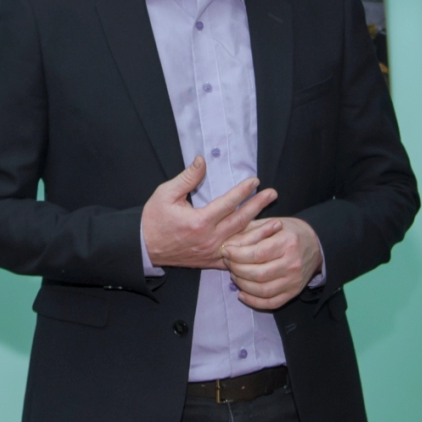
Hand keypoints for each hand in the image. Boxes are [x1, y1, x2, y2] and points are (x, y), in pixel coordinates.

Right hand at [141, 156, 275, 269]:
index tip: (255, 180)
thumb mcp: (166, 193)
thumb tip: (202, 160)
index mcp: (199, 221)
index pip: (228, 203)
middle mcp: (209, 238)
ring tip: (277, 223)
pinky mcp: (210, 261)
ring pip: (241, 242)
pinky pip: (234, 257)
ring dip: (260, 231)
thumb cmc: (154, 219)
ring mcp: (211, 252)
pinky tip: (260, 245)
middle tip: (273, 194)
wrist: (144, 247)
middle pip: (240, 220)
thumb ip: (187, 177)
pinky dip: (248, 251)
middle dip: (258, 206)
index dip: (243, 191)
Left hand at [222, 217, 321, 310]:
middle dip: (237, 269)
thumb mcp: (271, 223)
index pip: (257, 254)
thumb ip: (249, 232)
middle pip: (258, 274)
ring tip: (234, 275)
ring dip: (242, 285)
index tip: (225, 251)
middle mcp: (292, 264)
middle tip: (227, 263)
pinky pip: (271, 303)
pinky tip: (242, 294)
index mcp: (287, 243)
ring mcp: (294, 281)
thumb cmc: (289, 232)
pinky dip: (254, 302)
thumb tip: (228, 245)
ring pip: (263, 290)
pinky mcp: (294, 292)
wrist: (315, 244)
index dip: (237, 255)